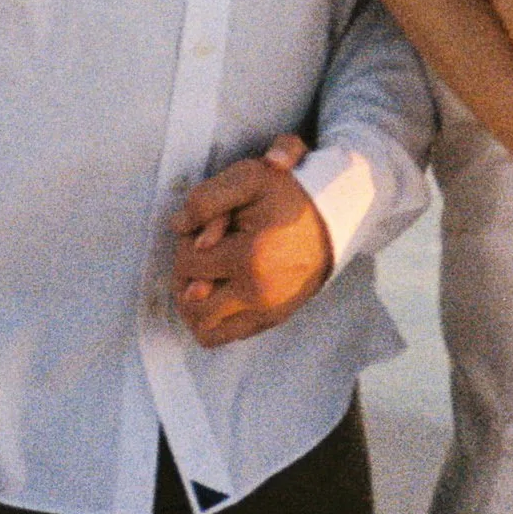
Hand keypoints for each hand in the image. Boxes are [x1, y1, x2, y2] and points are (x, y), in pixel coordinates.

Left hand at [172, 138, 332, 348]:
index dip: (185, 243)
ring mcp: (267, 312)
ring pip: (206, 330)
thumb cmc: (288, 193)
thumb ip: (208, 199)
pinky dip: (214, 319)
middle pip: (190, 305)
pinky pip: (227, 336)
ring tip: (205, 276)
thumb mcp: (249, 177)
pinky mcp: (274, 319)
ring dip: (194, 306)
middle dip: (184, 278)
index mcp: (249, 258)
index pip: (187, 264)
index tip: (206, 229)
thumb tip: (178, 226)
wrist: (334, 216)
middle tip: (201, 254)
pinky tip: (219, 291)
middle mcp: (258, 294)